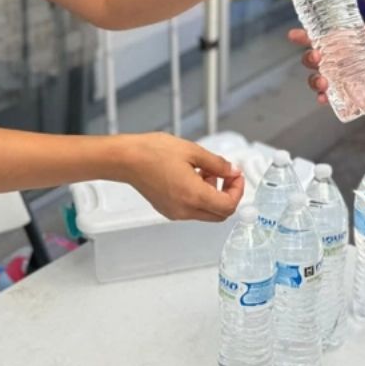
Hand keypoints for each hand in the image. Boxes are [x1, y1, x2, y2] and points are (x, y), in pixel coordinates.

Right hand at [116, 133, 243, 221]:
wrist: (126, 159)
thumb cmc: (153, 152)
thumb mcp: (193, 151)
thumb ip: (217, 164)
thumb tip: (233, 171)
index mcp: (194, 196)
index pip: (229, 206)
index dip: (238, 190)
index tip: (236, 176)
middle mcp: (185, 210)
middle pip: (220, 214)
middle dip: (228, 195)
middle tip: (227, 175)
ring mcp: (175, 212)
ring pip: (206, 213)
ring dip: (213, 195)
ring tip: (206, 171)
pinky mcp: (167, 210)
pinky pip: (192, 210)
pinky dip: (200, 197)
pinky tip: (193, 177)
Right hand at [288, 14, 364, 113]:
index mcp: (343, 46)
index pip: (320, 39)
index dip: (304, 36)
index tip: (294, 35)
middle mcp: (337, 63)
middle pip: (312, 59)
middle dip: (308, 57)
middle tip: (317, 56)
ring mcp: (338, 80)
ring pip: (316, 79)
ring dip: (314, 79)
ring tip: (324, 81)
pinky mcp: (344, 96)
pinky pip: (327, 97)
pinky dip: (322, 97)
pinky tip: (324, 98)